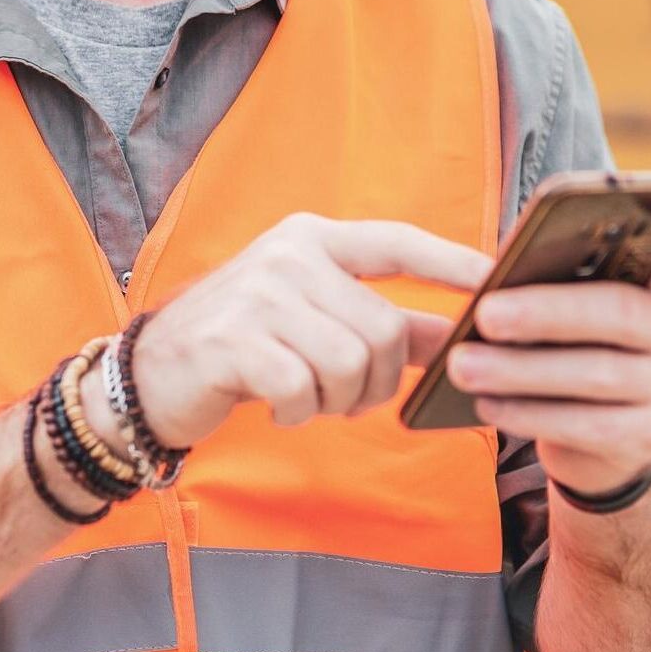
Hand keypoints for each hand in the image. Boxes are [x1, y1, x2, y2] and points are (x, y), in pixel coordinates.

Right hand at [88, 212, 490, 450]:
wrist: (151, 376)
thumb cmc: (246, 346)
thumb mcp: (315, 319)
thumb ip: (387, 323)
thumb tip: (464, 336)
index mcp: (313, 238)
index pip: (397, 242)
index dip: (452, 261)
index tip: (499, 277)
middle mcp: (288, 254)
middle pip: (383, 330)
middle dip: (376, 382)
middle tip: (341, 396)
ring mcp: (258, 293)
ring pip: (350, 363)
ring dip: (336, 401)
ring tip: (305, 397)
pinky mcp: (233, 339)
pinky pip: (304, 390)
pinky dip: (298, 413)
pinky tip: (276, 407)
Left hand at [445, 203, 650, 494]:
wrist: (599, 432)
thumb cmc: (574, 335)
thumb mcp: (573, 296)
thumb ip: (552, 274)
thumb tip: (489, 274)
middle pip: (624, 312)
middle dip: (547, 312)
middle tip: (485, 314)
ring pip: (596, 374)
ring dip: (519, 369)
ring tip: (462, 363)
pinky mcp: (645, 437)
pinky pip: (583, 425)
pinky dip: (527, 413)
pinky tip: (485, 402)